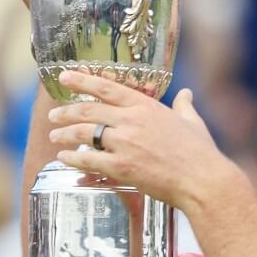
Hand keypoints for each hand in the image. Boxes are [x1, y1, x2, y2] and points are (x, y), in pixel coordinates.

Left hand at [46, 71, 236, 214]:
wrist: (203, 180)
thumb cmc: (200, 152)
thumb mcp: (192, 122)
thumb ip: (185, 106)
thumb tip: (187, 95)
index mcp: (147, 106)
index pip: (107, 88)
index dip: (82, 80)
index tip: (65, 76)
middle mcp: (132, 121)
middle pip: (89, 109)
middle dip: (66, 111)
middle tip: (54, 114)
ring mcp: (125, 144)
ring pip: (84, 132)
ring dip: (65, 133)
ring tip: (54, 134)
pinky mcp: (122, 167)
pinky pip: (88, 160)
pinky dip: (72, 157)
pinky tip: (63, 157)